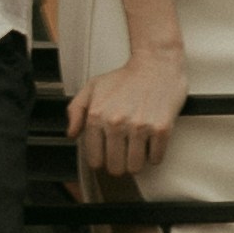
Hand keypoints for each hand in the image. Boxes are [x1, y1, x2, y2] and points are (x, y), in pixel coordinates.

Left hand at [68, 45, 182, 184]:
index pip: (95, 160)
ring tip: (138, 146)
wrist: (156, 64)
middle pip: (115, 168)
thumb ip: (76, 110)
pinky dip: (154, 154)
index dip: (101, 160)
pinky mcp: (161, 129)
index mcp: (97, 116)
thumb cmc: (125, 78)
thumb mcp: (93, 87)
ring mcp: (140, 127)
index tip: (107, 153)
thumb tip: (72, 134)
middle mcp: (116, 123)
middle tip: (124, 151)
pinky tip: (151, 141)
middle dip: (119, 163)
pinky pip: (156, 159)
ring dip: (137, 161)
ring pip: (135, 168)